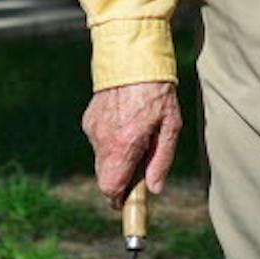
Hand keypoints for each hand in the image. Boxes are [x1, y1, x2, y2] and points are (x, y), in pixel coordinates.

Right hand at [81, 81, 181, 205]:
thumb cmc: (158, 92)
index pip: (111, 188)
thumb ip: (161, 161)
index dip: (119, 199)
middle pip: (105, 178)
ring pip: (102, 160)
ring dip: (117, 158)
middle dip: (121, 179)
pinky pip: (99, 142)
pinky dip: (111, 141)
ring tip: (137, 136)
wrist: (131, 59)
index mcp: (124, 145)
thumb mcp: (170, 127)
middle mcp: (103, 140)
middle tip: (141, 163)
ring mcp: (93, 130)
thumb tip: (154, 189)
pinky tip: (126, 123)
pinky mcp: (89, 120)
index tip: (130, 199)